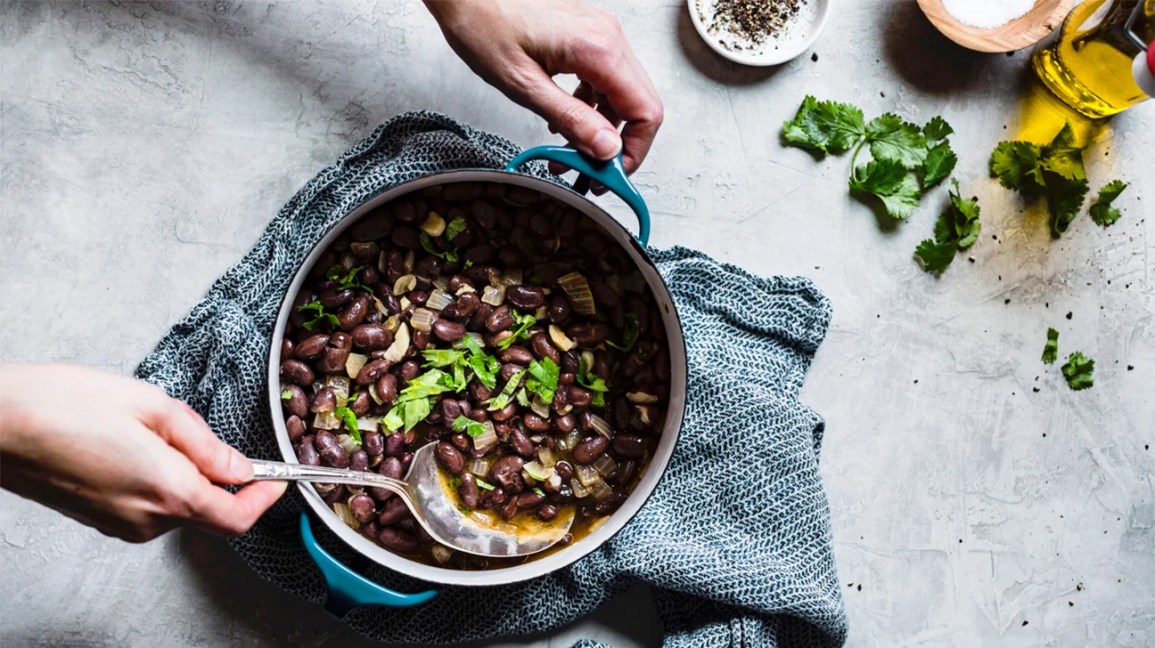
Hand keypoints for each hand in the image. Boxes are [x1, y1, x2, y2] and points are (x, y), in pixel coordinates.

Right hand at [0, 364, 285, 542]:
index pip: (237, 516)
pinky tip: (133, 445)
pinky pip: (150, 506)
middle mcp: (147, 519)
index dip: (265, 499)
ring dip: (186, 475)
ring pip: (180, 507)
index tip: (279, 478)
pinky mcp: (101, 520)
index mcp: (169, 491)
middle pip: (210, 512)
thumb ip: (206, 444)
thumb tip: (240, 466)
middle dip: (222, 477)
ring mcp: (120, 525)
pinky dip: (160, 481)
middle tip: (203, 435)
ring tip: (152, 430)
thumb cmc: (65, 404)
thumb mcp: (153, 407)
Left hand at [425, 0, 662, 174]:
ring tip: (568, 152)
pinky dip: (590, 108)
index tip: (612, 176)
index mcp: (599, 49)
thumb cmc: (484, 25)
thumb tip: (606, 149)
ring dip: (600, 129)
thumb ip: (571, 119)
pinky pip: (605, 80)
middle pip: (639, 105)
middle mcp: (608, 38)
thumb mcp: (525, 86)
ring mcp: (601, 35)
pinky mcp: (588, 37)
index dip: (634, 151)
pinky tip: (564, 121)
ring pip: (622, 96)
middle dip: (616, 145)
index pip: (645, 112)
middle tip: (589, 172)